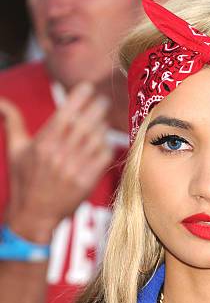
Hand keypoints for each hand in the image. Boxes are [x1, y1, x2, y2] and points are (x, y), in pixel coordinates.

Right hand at [0, 82, 113, 242]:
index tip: (88, 87)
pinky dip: (106, 146)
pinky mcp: (86, 182)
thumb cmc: (25, 180)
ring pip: (95, 139)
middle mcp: (58, 155)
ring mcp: (73, 169)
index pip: (64, 114)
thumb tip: (0, 101)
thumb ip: (13, 121)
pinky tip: (105, 141)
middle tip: (103, 99)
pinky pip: (102, 158)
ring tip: (104, 119)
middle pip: (84, 124)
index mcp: (42, 144)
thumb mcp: (15, 149)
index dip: (78, 98)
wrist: (35, 215)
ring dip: (102, 126)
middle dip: (96, 108)